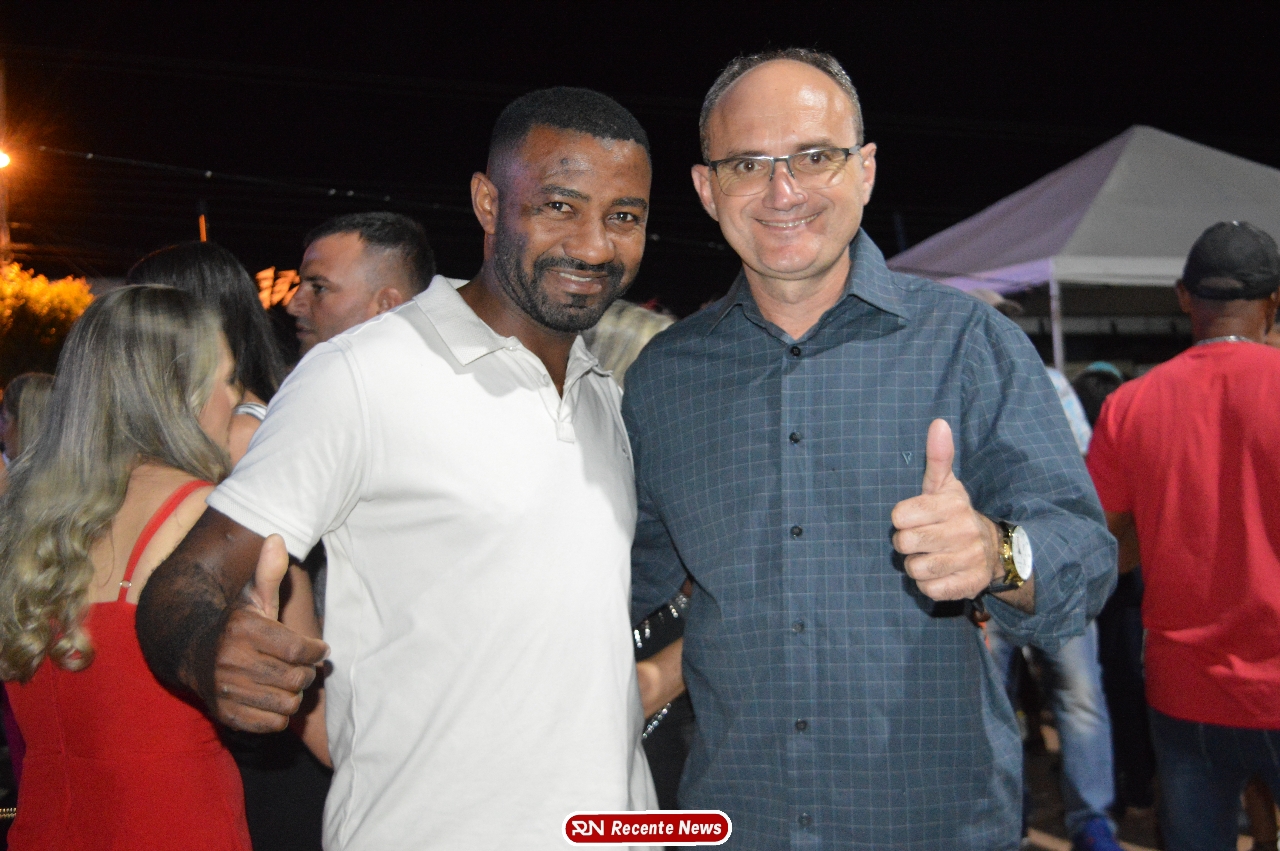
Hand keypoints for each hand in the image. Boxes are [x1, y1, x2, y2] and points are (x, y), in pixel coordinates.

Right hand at [210, 534, 328, 731]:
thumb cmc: (238, 625)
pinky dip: (279, 714)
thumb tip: (277, 537)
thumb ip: (269, 572)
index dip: (316, 651)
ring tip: (284, 680)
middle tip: (300, 666)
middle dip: (306, 673)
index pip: (300, 650)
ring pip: (288, 703)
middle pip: (297, 679)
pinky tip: (270, 697)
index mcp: (243, 629)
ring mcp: (226, 690)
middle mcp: (231, 660)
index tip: (318, 649)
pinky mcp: (226, 715)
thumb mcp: (254, 597)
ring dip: (293, 693)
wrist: (194, 656)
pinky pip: (274, 724)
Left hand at [891, 419, 1000, 601]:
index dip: (902, 519)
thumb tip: (938, 423)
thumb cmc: (955, 514)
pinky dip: (929, 584)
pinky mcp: (967, 585)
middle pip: (904, 543)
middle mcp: (962, 532)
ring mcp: (967, 560)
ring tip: (931, 555)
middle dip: (906, 543)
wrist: (994, 550)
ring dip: (917, 565)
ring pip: (915, 569)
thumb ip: (937, 457)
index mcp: (951, 505)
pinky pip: (929, 590)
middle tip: (920, 539)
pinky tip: (940, 572)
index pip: (900, 516)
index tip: (914, 518)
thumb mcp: (945, 485)